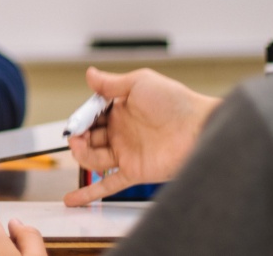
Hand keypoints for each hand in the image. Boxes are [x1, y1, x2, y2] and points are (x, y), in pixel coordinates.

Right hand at [63, 67, 220, 206]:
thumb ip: (111, 83)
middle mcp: (121, 133)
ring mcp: (127, 153)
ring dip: (81, 155)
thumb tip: (90, 74)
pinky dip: (89, 193)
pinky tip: (72, 199)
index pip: (90, 116)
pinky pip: (108, 184)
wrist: (200, 128)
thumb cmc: (176, 103)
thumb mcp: (140, 83)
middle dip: (77, 136)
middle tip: (76, 135)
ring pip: (93, 158)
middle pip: (88, 138)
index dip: (81, 118)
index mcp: (120, 111)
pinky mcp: (134, 172)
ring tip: (79, 148)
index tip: (77, 120)